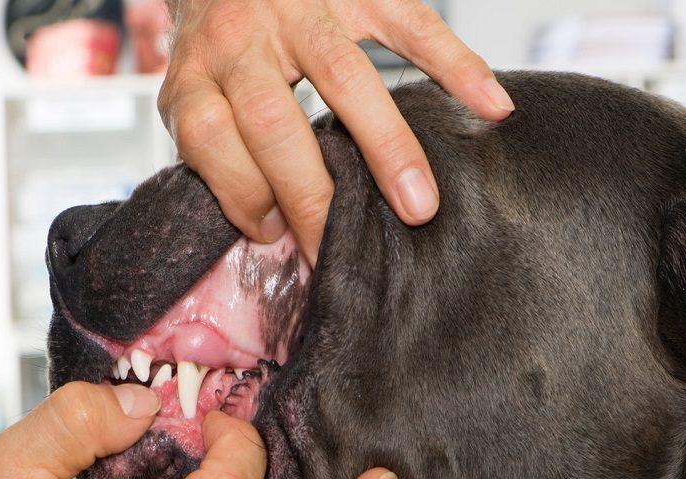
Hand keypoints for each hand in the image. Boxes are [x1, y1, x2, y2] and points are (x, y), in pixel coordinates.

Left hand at [159, 0, 513, 263]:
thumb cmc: (219, 55)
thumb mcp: (197, 99)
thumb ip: (221, 155)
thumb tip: (272, 234)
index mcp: (196, 74)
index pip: (208, 137)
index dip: (238, 192)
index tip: (273, 234)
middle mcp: (242, 38)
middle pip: (272, 119)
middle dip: (310, 192)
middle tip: (341, 247)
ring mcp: (301, 8)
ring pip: (343, 75)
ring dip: (386, 145)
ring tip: (419, 205)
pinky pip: (411, 22)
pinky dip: (455, 63)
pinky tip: (489, 104)